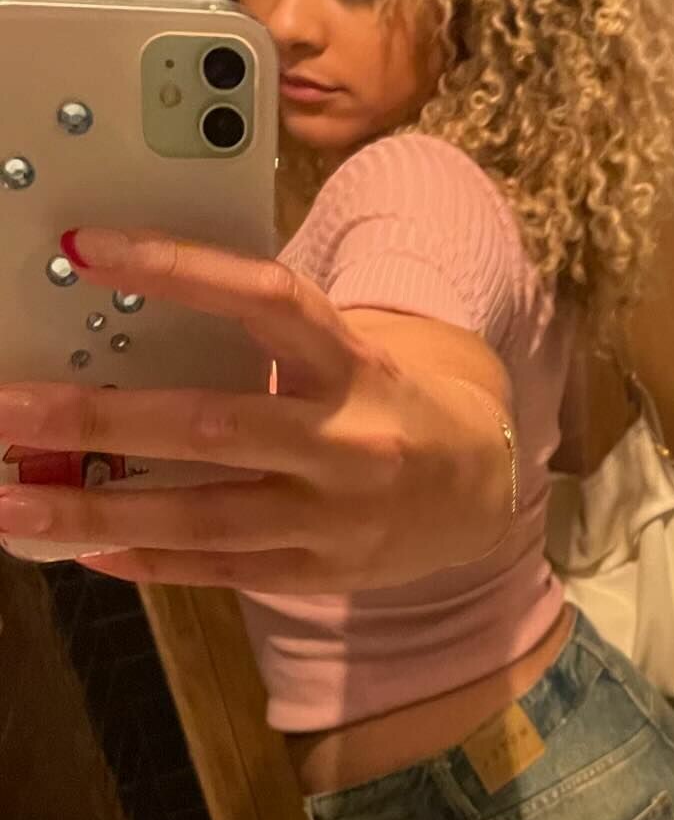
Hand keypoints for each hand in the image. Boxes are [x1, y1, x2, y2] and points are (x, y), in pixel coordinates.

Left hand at [0, 227, 515, 591]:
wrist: (480, 488)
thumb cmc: (388, 405)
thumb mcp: (345, 355)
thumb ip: (257, 346)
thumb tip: (128, 339)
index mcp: (354, 363)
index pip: (267, 300)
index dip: (181, 270)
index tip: (89, 248)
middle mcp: (348, 439)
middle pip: (212, 425)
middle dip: (98, 421)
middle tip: (8, 409)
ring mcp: (337, 515)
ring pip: (204, 516)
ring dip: (98, 512)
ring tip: (12, 504)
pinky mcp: (323, 571)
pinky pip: (221, 569)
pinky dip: (147, 559)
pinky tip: (80, 549)